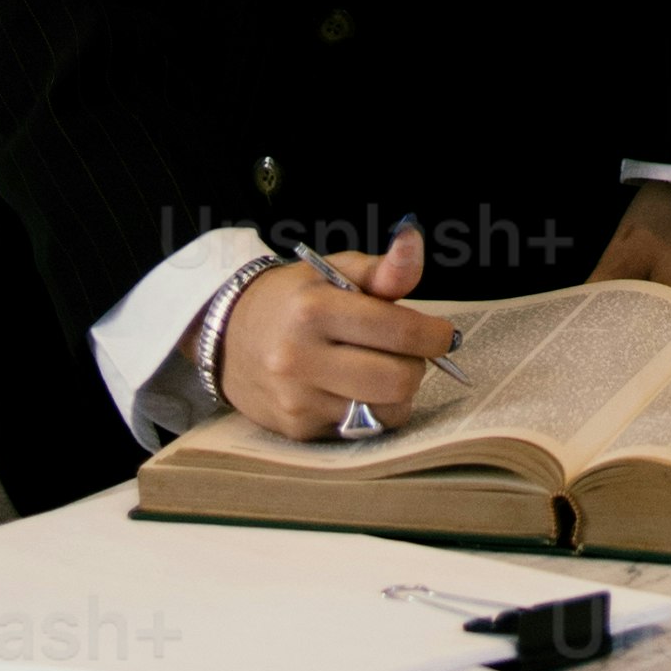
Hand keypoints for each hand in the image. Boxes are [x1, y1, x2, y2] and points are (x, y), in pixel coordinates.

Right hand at [215, 229, 464, 441]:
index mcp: (315, 310)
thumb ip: (382, 268)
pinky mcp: (297, 430)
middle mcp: (301, 358)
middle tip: (407, 352)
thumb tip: (414, 241)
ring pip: (385, 411)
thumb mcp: (334, 271)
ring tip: (378, 370)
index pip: (401, 331)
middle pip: (398, 380)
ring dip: (395, 393)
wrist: (229, 334)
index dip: (435, 334)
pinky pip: (360, 429)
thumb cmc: (294, 299)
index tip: (442, 333)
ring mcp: (297, 399)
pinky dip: (369, 411)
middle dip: (416, 366)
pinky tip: (353, 389)